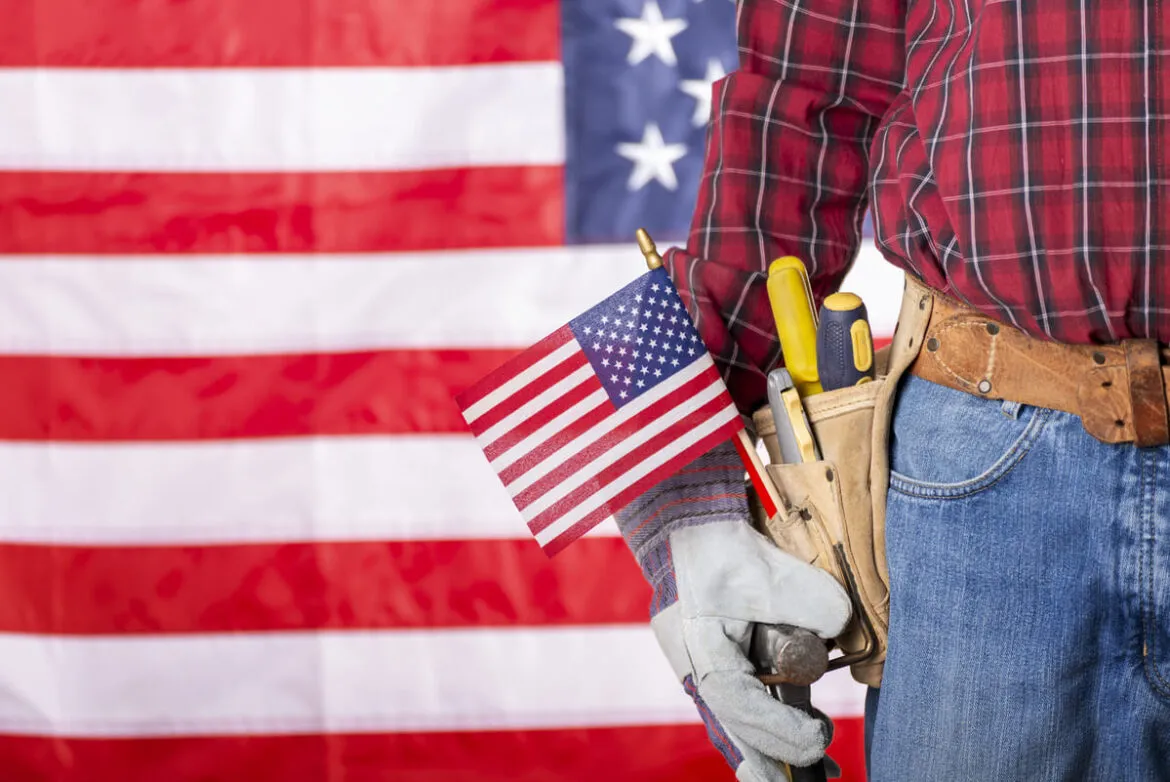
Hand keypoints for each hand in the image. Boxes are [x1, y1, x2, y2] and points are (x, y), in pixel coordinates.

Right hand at [615, 441, 850, 778]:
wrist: (689, 521)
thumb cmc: (717, 544)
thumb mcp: (764, 567)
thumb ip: (808, 597)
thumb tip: (840, 627)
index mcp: (700, 651)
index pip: (739, 707)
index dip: (779, 731)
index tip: (818, 739)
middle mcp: (699, 668)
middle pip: (737, 729)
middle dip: (775, 759)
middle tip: (820, 775)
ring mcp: (709, 667)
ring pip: (741, 723)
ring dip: (774, 748)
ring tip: (818, 772)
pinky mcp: (725, 660)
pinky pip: (746, 705)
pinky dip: (770, 726)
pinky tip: (799, 745)